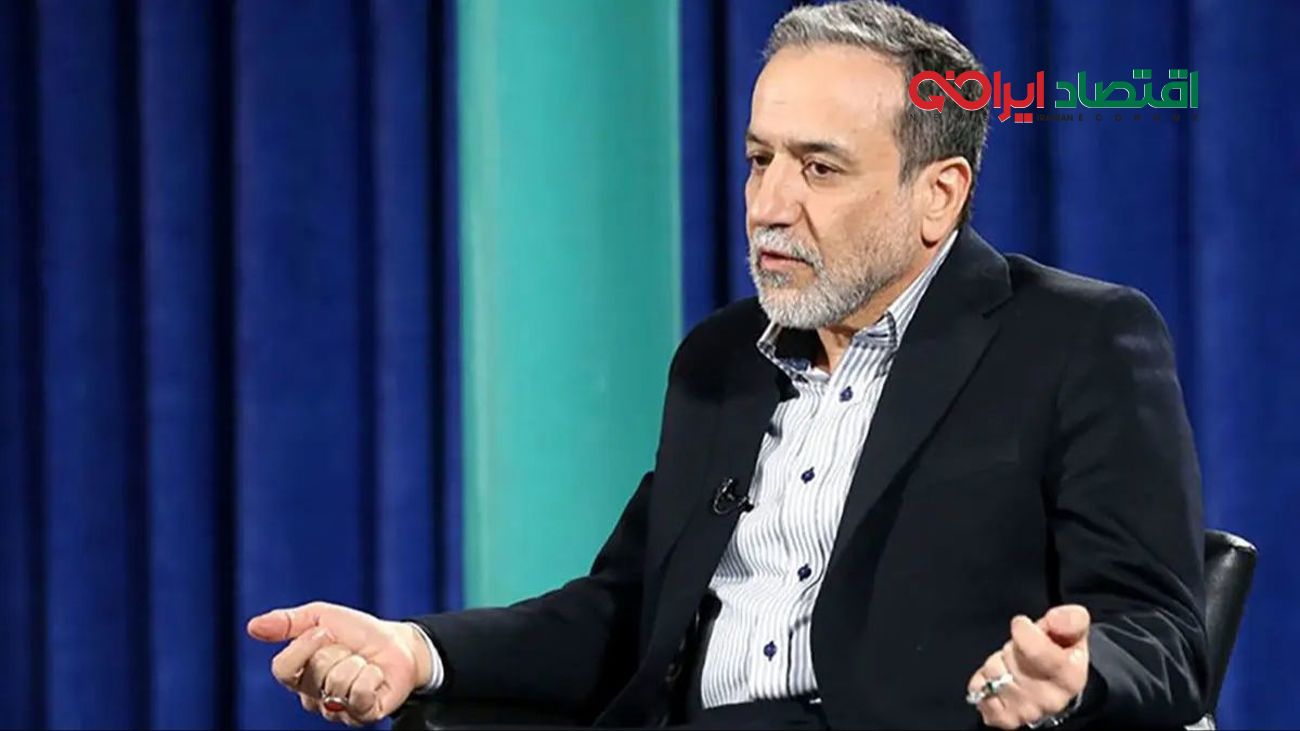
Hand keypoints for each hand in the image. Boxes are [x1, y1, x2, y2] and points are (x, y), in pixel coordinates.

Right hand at [247, 601, 431, 725]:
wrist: (397, 642)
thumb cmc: (357, 632)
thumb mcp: (321, 618)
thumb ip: (287, 623)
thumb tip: (252, 627)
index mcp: (298, 675)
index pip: (282, 669)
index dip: (304, 647)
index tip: (325, 631)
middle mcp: (313, 697)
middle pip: (316, 672)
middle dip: (339, 651)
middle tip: (351, 650)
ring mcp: (337, 710)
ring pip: (339, 683)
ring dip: (358, 663)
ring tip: (364, 663)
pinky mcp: (361, 716)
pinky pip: (360, 694)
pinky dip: (372, 676)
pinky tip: (376, 676)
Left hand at [967, 604, 1090, 728]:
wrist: (1052, 691)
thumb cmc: (1059, 657)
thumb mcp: (1072, 633)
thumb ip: (1070, 620)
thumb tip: (1056, 619)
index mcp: (1070, 677)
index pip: (1036, 649)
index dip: (1023, 630)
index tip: (1023, 625)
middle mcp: (1049, 699)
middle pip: (1010, 658)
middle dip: (1013, 647)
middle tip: (1023, 651)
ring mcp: (1025, 712)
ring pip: (993, 671)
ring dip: (999, 663)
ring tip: (1014, 666)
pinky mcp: (1003, 718)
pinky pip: (978, 687)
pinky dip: (984, 679)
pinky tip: (1000, 681)